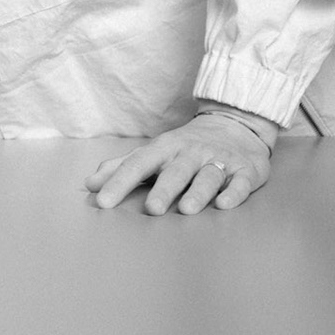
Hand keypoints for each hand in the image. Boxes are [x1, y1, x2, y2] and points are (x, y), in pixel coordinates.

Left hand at [85, 112, 271, 213]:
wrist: (234, 125)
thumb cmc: (184, 147)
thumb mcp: (153, 153)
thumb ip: (122, 168)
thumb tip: (89, 184)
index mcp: (164, 149)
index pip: (138, 164)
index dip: (119, 182)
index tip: (102, 202)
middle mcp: (190, 153)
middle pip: (175, 172)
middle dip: (164, 189)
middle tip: (152, 209)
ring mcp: (219, 161)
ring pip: (208, 177)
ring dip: (198, 193)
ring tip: (187, 210)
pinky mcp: (245, 171)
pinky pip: (240, 182)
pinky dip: (234, 193)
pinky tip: (225, 205)